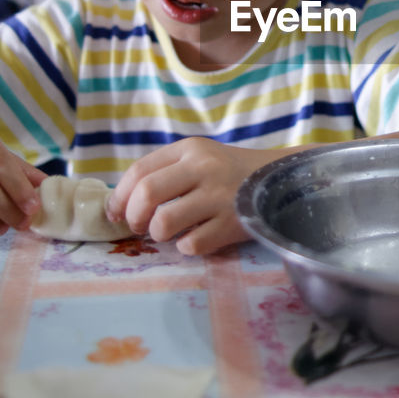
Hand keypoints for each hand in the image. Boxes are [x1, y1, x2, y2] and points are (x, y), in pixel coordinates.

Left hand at [106, 139, 286, 255]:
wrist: (283, 179)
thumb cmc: (230, 172)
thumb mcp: (200, 158)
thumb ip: (165, 172)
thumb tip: (120, 203)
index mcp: (191, 150)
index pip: (139, 171)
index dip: (119, 197)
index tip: (116, 214)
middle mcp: (204, 169)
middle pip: (147, 194)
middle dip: (134, 217)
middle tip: (139, 227)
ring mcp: (220, 197)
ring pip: (165, 222)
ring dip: (158, 234)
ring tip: (168, 233)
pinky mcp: (233, 223)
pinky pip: (192, 244)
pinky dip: (186, 247)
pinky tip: (196, 239)